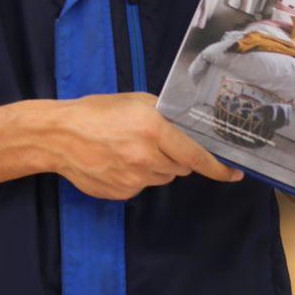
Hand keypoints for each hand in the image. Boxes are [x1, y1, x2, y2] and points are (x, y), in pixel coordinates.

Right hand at [51, 93, 242, 200]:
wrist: (59, 136)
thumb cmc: (97, 112)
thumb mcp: (135, 102)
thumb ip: (165, 115)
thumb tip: (190, 131)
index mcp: (154, 129)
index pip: (196, 155)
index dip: (218, 167)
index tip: (235, 173)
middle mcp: (147, 157)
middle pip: (181, 167)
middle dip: (175, 156)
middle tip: (152, 141)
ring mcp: (134, 178)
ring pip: (162, 177)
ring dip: (156, 166)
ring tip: (128, 149)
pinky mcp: (122, 193)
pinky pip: (142, 186)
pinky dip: (137, 176)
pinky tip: (116, 161)